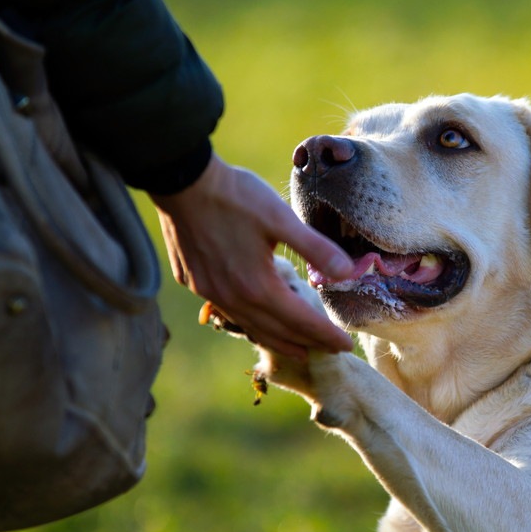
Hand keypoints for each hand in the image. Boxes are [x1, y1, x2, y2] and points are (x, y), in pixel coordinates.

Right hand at [150, 153, 354, 357]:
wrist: (182, 181)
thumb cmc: (236, 197)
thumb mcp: (282, 219)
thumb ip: (316, 248)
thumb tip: (348, 273)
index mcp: (258, 286)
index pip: (301, 321)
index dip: (326, 335)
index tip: (346, 346)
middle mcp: (233, 298)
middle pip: (277, 331)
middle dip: (307, 343)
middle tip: (329, 351)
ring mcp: (210, 292)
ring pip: (251, 326)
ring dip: (279, 341)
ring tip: (298, 349)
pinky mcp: (195, 282)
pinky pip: (230, 313)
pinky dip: (252, 323)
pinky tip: (258, 319)